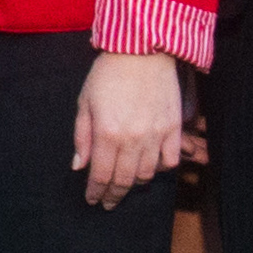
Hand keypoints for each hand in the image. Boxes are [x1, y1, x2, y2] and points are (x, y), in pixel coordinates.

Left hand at [73, 48, 187, 209]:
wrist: (142, 50)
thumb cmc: (107, 74)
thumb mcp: (85, 103)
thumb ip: (82, 137)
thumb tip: (79, 166)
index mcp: (107, 133)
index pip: (101, 175)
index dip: (96, 192)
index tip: (92, 200)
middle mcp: (132, 139)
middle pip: (124, 180)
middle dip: (114, 195)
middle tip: (108, 202)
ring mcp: (156, 135)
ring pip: (148, 174)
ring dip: (135, 184)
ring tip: (126, 185)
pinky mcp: (174, 128)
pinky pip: (171, 160)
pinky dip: (161, 168)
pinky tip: (151, 167)